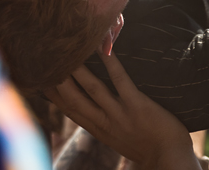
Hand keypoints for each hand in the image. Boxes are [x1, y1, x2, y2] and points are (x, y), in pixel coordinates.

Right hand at [45, 52, 201, 169]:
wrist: (169, 158)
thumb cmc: (146, 145)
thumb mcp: (115, 136)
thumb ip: (100, 120)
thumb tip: (88, 105)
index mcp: (96, 128)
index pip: (67, 108)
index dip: (52, 92)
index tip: (39, 75)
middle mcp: (103, 122)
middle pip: (72, 98)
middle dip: (57, 78)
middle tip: (46, 56)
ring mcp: (120, 114)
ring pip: (92, 89)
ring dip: (77, 70)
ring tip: (67, 51)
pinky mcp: (138, 106)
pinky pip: (121, 81)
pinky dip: (111, 64)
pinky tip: (104, 48)